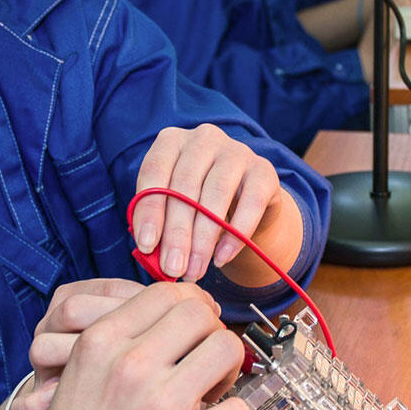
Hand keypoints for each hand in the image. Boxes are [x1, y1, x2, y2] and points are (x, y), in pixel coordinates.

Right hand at [0, 283, 249, 409]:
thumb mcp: (80, 376)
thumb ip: (120, 341)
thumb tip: (178, 313)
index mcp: (101, 340)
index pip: (169, 292)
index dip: (194, 307)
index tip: (196, 332)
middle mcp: (130, 363)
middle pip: (203, 315)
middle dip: (213, 335)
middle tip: (207, 366)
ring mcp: (161, 404)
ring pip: (228, 351)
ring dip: (230, 372)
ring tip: (212, 396)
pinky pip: (239, 409)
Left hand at [131, 124, 296, 285]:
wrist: (244, 202)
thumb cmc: (196, 204)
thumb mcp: (172, 207)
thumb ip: (159, 224)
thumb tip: (149, 252)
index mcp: (171, 141)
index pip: (154, 173)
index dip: (149, 211)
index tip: (146, 246)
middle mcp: (203, 138)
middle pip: (185, 187)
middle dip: (177, 234)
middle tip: (172, 268)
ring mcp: (236, 150)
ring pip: (216, 195)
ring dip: (203, 239)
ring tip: (194, 270)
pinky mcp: (264, 170)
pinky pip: (251, 204)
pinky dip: (235, 235)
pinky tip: (221, 259)